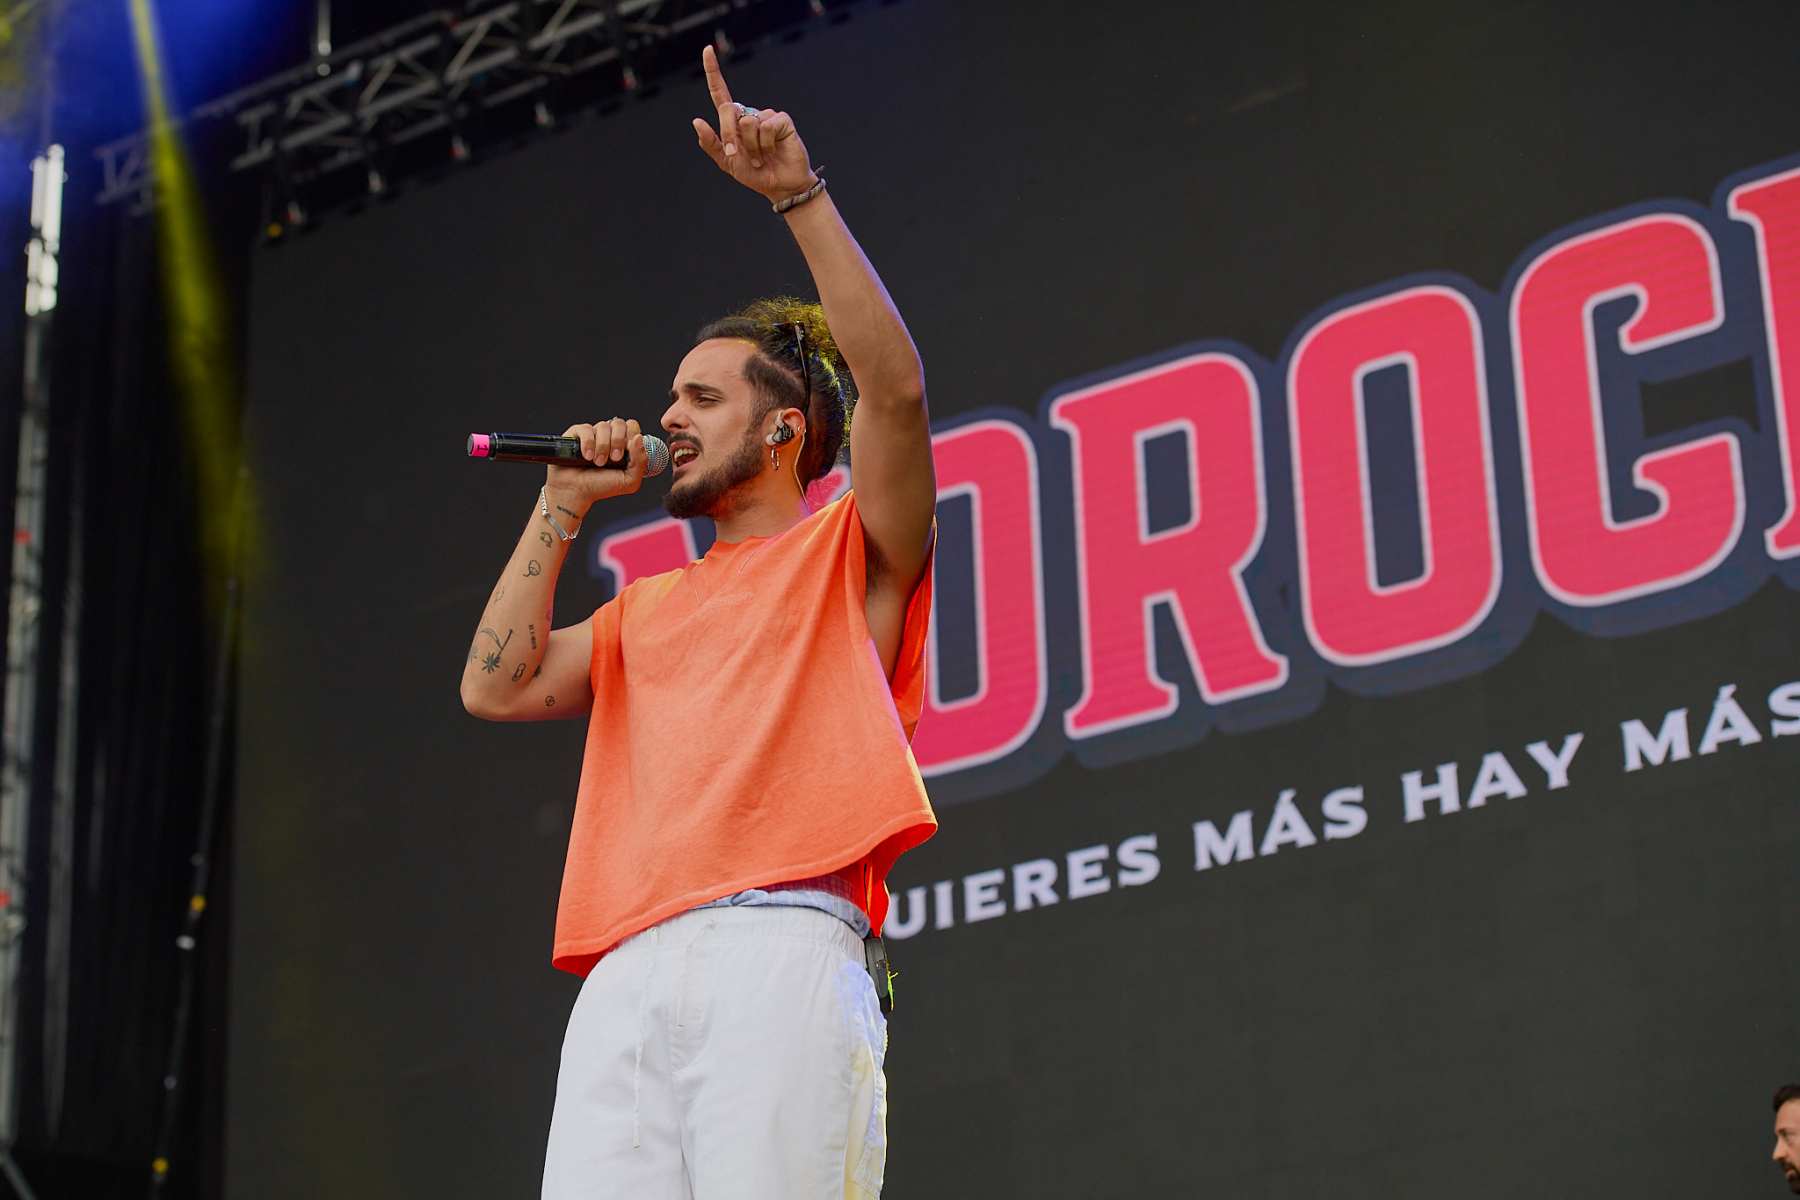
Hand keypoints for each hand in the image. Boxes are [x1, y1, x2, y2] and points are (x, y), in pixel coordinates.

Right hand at [545, 418, 645, 517]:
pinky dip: (588, 443)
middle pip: (620, 423)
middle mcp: (609, 437)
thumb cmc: (602, 486)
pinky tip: (586, 456)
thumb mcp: (630, 481)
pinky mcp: (577, 434)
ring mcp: (593, 434)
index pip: (632, 427)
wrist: (576, 492)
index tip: (626, 454)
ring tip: (597, 462)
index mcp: (624, 445)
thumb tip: (638, 437)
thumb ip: (641, 461)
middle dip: (618, 442)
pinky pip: (586, 429)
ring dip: (602, 446)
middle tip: (614, 459)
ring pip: (603, 426)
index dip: (631, 436)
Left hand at [691, 44, 815, 202]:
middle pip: (728, 110)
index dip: (712, 71)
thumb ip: (711, 144)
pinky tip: (774, 150)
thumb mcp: (727, 163)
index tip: (707, 50)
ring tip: (761, 156)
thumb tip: (697, 121)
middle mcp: (748, 114)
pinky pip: (766, 126)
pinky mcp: (781, 120)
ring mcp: (765, 115)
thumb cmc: (755, 174)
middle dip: (729, 135)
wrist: (780, 186)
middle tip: (739, 155)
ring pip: (747, 122)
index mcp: (732, 123)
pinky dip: (766, 143)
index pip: (720, 93)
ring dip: (751, 146)